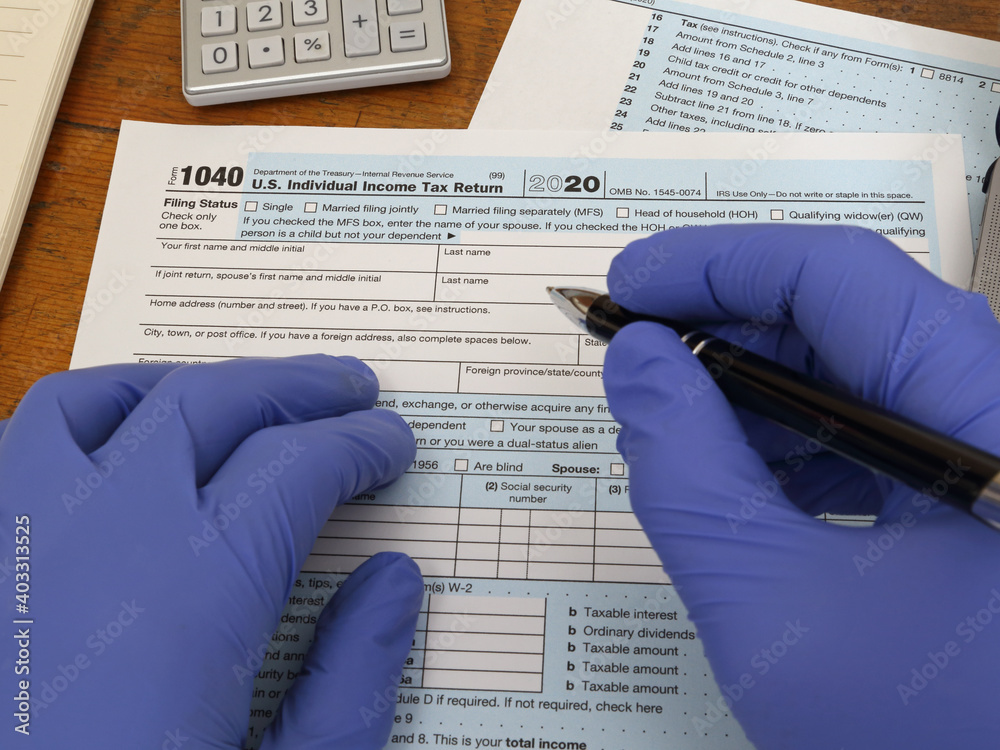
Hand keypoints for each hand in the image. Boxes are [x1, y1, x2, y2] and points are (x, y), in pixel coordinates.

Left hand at [0, 355, 420, 748]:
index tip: (392, 444)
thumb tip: (395, 582)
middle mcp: (101, 535)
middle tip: (350, 388)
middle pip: (217, 404)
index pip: (300, 466)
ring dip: (193, 382)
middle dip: (299, 386)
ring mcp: (18, 532)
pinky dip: (94, 409)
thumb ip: (349, 682)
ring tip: (245, 393)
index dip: (361, 444)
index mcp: (194, 594)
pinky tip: (125, 436)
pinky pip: (26, 434)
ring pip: (110, 396)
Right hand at [602, 224, 999, 748]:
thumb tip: (638, 362)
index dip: (718, 263)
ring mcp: (997, 457)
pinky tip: (751, 487)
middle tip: (636, 357)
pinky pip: (889, 433)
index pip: (841, 278)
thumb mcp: (773, 607)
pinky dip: (806, 444)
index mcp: (987, 419)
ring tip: (679, 434)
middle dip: (729, 329)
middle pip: (855, 318)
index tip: (627, 285)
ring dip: (761, 392)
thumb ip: (687, 472)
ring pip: (869, 375)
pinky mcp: (988, 498)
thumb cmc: (925, 743)